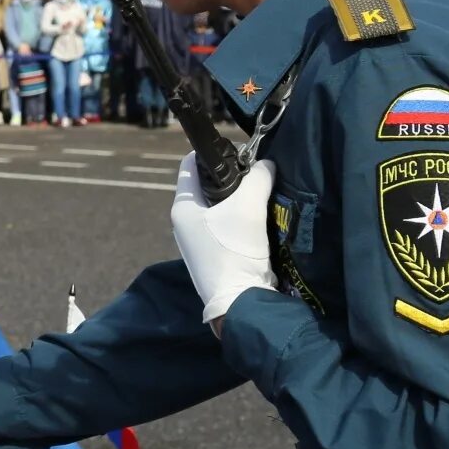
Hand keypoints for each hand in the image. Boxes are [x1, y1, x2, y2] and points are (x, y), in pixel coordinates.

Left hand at [169, 152, 276, 330]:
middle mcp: (185, 222)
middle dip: (231, 176)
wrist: (241, 300)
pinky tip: (262, 214)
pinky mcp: (216, 253)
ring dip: (241, 198)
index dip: (211, 152)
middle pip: (208, 185)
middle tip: (256, 170)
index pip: (190, 165)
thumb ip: (258, 178)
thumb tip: (265, 165)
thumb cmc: (234, 250)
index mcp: (182, 207)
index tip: (237, 148)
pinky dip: (244, 217)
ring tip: (262, 190)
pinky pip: (229, 224)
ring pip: (221, 206)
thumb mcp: (248, 206)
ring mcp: (200, 239)